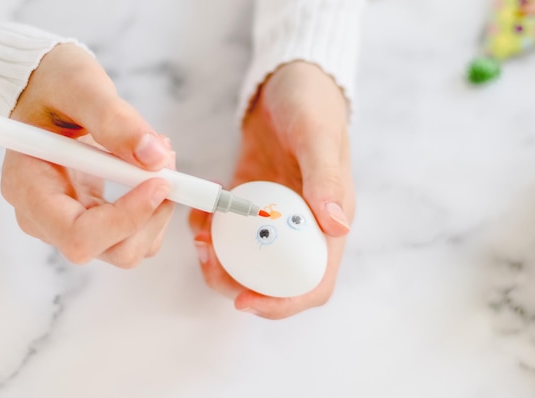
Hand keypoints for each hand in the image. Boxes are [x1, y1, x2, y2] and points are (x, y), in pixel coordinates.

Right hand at [1, 44, 175, 267]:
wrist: (47, 89)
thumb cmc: (52, 83)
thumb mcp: (80, 86)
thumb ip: (115, 120)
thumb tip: (155, 157)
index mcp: (28, 189)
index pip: (79, 235)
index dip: (127, 218)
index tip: (159, 182)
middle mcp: (44, 217)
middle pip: (111, 250)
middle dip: (152, 214)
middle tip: (168, 165)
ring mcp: (69, 222)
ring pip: (130, 247)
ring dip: (158, 209)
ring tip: (160, 158)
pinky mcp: (93, 219)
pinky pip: (135, 232)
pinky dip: (154, 205)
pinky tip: (150, 168)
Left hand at [189, 61, 354, 318]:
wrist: (288, 81)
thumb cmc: (312, 104)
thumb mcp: (318, 137)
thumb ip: (326, 180)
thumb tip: (337, 227)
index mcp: (329, 222)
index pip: (314, 282)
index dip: (284, 303)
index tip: (246, 302)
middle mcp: (302, 226)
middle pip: (274, 280)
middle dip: (239, 284)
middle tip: (208, 265)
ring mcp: (274, 215)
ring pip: (247, 260)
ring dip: (220, 261)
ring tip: (198, 241)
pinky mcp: (250, 200)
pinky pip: (228, 229)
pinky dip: (210, 231)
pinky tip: (197, 217)